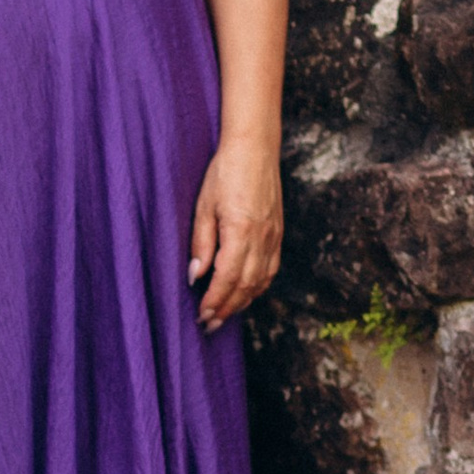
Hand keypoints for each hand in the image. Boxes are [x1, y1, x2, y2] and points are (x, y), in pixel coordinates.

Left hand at [189, 139, 283, 328]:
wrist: (255, 148)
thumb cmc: (224, 172)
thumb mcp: (203, 206)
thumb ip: (201, 244)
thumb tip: (195, 276)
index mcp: (241, 230)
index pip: (227, 278)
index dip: (215, 301)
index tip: (201, 316)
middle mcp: (262, 237)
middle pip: (246, 286)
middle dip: (227, 309)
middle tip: (209, 325)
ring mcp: (273, 236)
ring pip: (261, 281)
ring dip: (242, 302)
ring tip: (224, 315)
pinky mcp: (278, 232)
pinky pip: (271, 269)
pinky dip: (257, 287)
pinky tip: (245, 294)